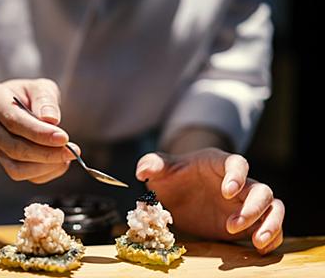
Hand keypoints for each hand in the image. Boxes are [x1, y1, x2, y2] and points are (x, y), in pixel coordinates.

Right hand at [0, 78, 78, 182]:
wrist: (19, 106)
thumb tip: (50, 120)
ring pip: (16, 168)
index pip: (14, 121)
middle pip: (14, 148)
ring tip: (67, 155)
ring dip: (46, 166)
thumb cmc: (31, 96)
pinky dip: (45, 172)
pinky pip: (23, 175)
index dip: (39, 133)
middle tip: (72, 151)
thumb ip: (45, 100)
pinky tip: (59, 161)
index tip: (63, 138)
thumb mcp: (41, 87)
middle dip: (46, 153)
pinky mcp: (4, 161)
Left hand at [136, 148, 284, 253]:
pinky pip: (270, 226)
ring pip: (273, 208)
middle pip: (261, 190)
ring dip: (270, 224)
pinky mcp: (248, 222)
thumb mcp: (161, 170)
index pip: (237, 164)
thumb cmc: (174, 176)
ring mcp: (245, 202)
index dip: (236, 176)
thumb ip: (152, 165)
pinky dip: (271, 237)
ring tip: (256, 242)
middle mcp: (239, 183)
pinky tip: (260, 249)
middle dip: (252, 208)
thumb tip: (142, 170)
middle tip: (231, 226)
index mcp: (219, 164)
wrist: (181, 192)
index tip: (227, 192)